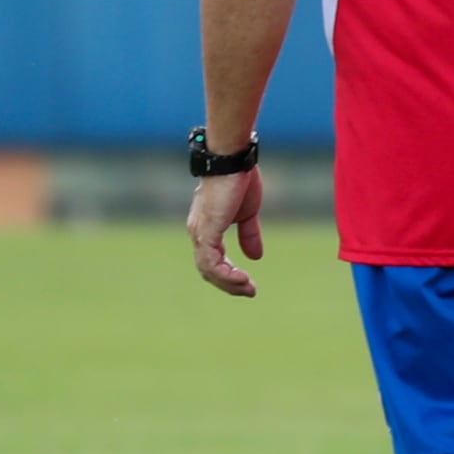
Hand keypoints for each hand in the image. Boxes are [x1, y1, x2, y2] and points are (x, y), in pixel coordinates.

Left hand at [188, 169, 264, 296]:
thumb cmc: (238, 180)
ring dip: (229, 283)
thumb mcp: (247, 213)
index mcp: (206, 228)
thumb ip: (249, 234)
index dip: (229, 275)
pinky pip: (211, 263)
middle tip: (251, 291)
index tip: (249, 282)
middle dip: (229, 284)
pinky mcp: (205, 232)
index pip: (212, 261)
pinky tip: (243, 278)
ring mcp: (200, 233)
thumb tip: (255, 256)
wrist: (233, 162)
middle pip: (208, 270)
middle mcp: (198, 233)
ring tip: (249, 288)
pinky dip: (226, 274)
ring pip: (208, 270)